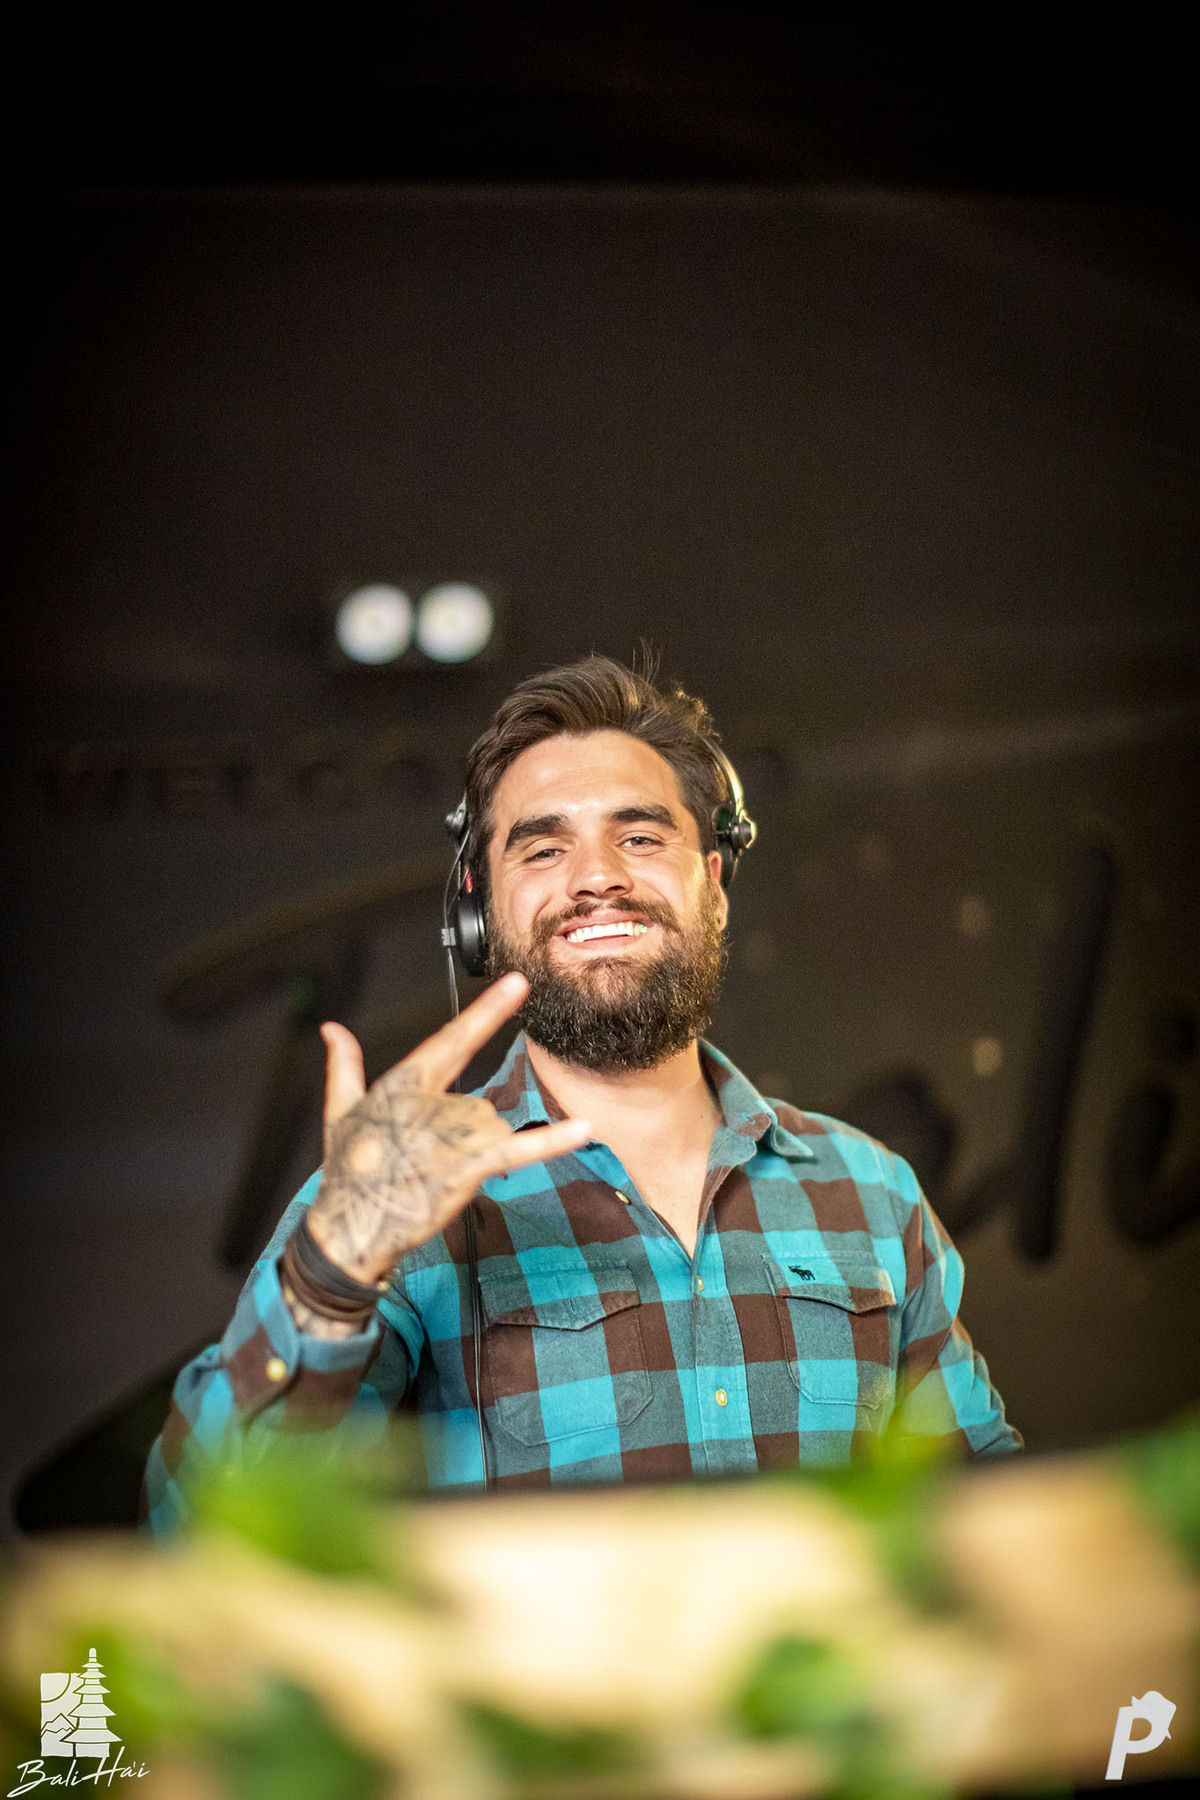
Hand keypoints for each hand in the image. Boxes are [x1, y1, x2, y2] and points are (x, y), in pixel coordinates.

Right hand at [305, 972, 589, 1285]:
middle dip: (457, 1136)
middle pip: (475, 1103)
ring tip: (430, 1175)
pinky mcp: (467, 1167)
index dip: (487, 1010)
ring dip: (470, 1152)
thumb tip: (332, 1028)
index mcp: (404, 1083)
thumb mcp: (339, 1110)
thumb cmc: (347, 1168)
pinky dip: (552, 1141)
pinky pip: (518, 1149)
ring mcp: (452, 1136)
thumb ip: (345, 1065)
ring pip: (489, 1127)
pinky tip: (584, 1129)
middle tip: (418, 1162)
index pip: (453, 1038)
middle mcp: (432, 1103)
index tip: (519, 982)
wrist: (350, 1227)